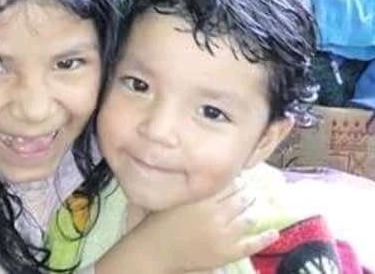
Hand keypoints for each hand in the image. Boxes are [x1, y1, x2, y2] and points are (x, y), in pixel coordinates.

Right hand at [138, 179, 278, 272]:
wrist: (154, 251)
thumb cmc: (160, 222)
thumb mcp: (176, 197)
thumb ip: (196, 187)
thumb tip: (218, 175)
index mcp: (202, 198)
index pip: (230, 183)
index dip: (235, 180)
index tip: (236, 179)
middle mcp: (215, 215)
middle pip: (242, 197)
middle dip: (246, 192)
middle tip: (246, 190)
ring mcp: (224, 235)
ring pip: (249, 217)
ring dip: (253, 209)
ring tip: (252, 204)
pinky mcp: (227, 253)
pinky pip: (252, 244)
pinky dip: (265, 238)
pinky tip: (274, 232)